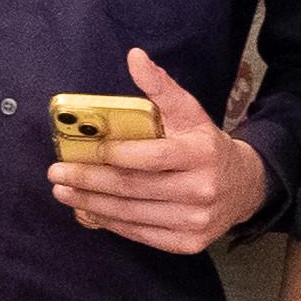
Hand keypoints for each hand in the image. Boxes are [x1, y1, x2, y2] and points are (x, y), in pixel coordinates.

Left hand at [48, 48, 268, 253]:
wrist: (244, 187)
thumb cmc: (205, 145)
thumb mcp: (189, 112)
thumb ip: (160, 87)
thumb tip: (133, 57)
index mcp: (201, 153)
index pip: (151, 157)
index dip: (114, 154)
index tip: (85, 150)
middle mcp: (201, 189)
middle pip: (133, 187)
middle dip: (88, 180)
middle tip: (56, 173)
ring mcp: (195, 221)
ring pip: (131, 213)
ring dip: (90, 203)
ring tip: (64, 191)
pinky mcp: (187, 243)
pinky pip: (139, 234)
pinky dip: (110, 222)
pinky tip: (89, 211)